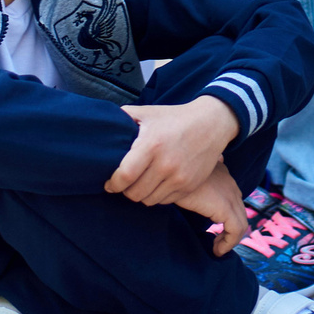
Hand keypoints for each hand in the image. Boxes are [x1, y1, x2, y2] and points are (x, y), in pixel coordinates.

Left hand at [105, 95, 239, 205]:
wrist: (211, 123)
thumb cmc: (174, 117)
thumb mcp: (148, 112)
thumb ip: (124, 117)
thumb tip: (101, 123)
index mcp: (152, 145)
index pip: (125, 176)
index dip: (113, 184)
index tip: (109, 183)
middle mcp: (166, 164)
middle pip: (135, 193)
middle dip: (125, 191)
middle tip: (125, 183)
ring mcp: (179, 177)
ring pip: (149, 200)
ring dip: (141, 194)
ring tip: (140, 183)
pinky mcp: (189, 186)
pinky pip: (165, 201)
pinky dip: (157, 195)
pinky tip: (156, 183)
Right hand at [175, 161, 252, 256]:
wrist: (169, 173)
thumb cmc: (171, 176)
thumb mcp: (184, 177)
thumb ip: (192, 180)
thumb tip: (191, 183)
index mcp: (221, 174)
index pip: (232, 199)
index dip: (227, 216)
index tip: (214, 229)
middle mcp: (230, 183)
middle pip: (239, 212)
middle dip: (231, 230)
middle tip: (216, 243)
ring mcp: (230, 194)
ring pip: (241, 223)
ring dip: (230, 240)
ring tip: (217, 249)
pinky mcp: (225, 207)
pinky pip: (236, 230)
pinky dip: (229, 243)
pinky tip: (217, 250)